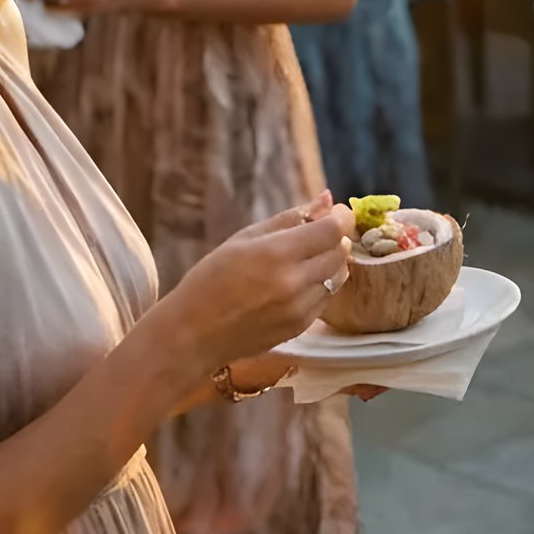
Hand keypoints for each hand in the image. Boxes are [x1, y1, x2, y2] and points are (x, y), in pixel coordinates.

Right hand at [165, 194, 356, 376]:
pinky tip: (298, 282)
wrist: (192, 334)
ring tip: (307, 257)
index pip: (333, 230)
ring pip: (338, 276)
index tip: (337, 212)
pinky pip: (326, 298)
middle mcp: (294, 283)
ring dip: (331, 262)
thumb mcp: (244, 238)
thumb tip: (326, 199)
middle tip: (320, 232)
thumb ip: (289, 218)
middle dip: (336, 238)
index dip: (341, 217)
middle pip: (340, 252)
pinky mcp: (300, 328)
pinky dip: (322, 285)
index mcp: (277, 254)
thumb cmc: (210, 280)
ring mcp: (299, 309)